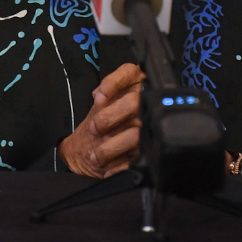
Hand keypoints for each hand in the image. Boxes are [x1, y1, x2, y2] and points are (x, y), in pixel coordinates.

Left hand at [58, 63, 144, 177]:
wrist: (99, 146)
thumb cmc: (101, 120)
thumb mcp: (99, 104)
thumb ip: (102, 95)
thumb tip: (99, 95)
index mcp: (133, 85)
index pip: (129, 72)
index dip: (114, 83)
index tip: (98, 98)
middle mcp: (143, 103)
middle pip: (133, 102)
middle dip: (109, 117)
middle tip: (94, 129)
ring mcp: (147, 127)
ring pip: (135, 134)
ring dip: (111, 146)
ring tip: (96, 155)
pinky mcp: (146, 150)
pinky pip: (134, 159)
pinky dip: (118, 166)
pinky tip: (107, 169)